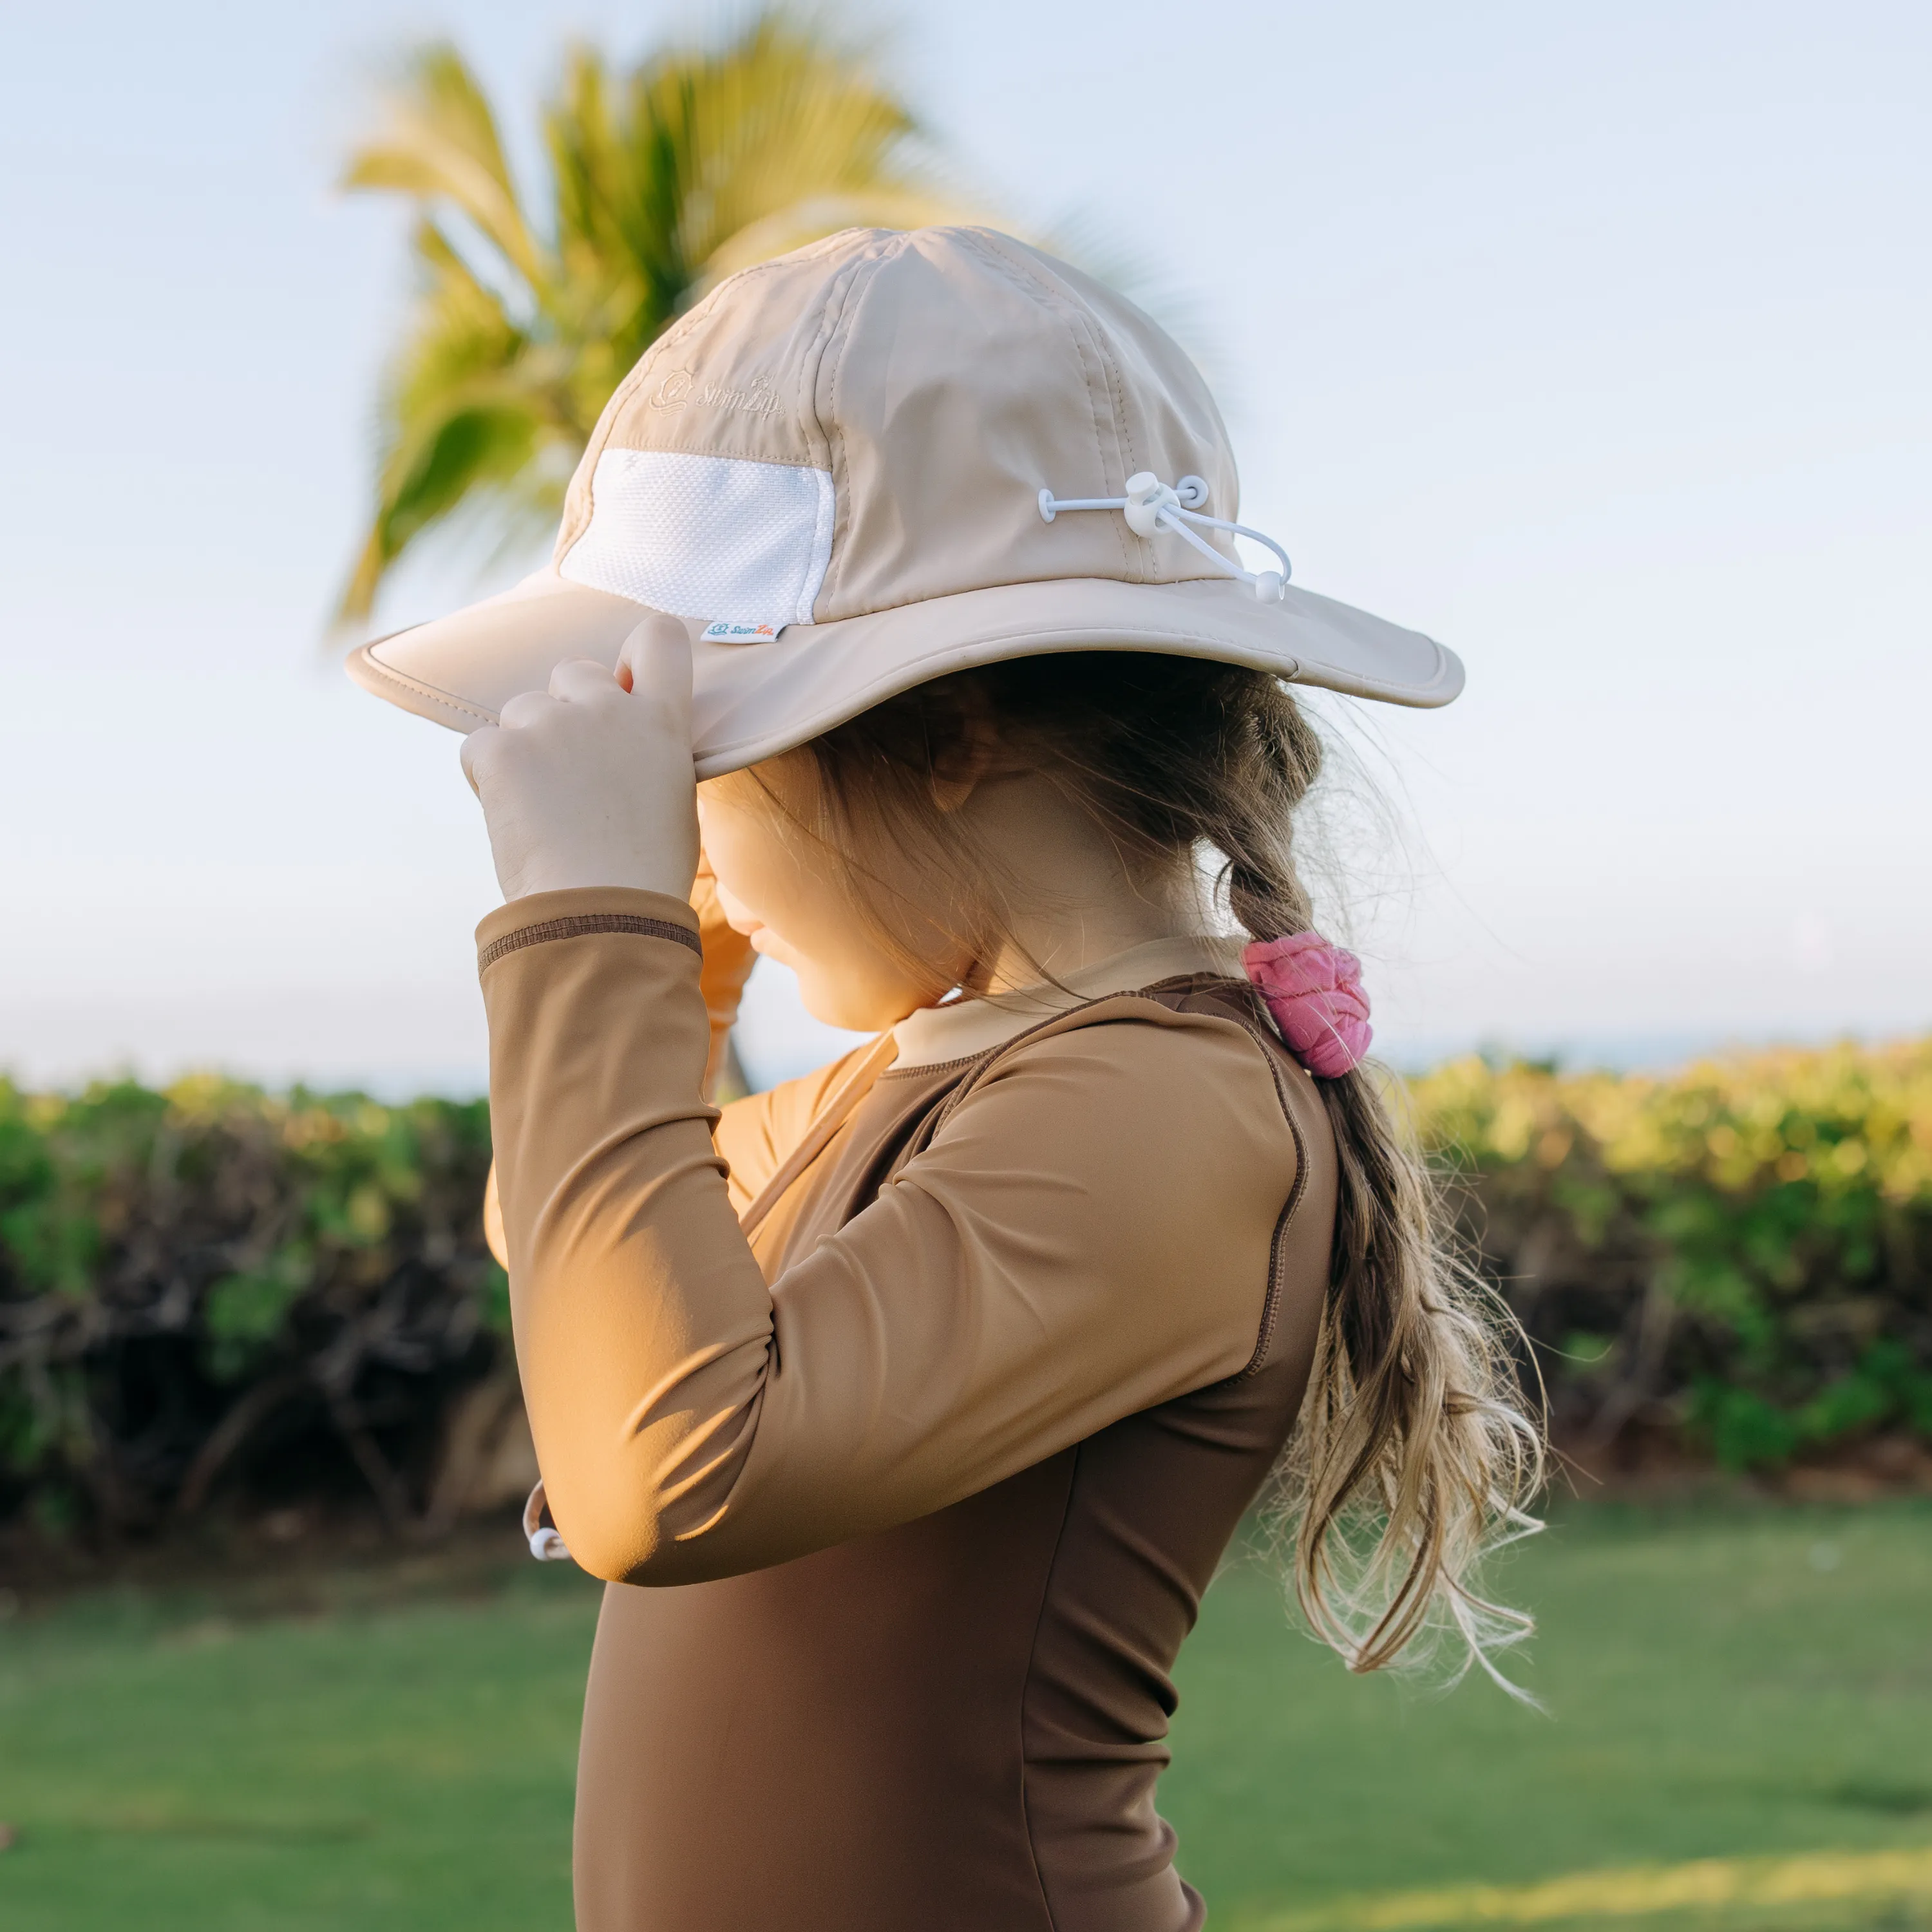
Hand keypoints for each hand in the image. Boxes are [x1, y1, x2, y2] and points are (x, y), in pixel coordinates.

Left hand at [459, 615, 699, 903]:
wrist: (603, 916)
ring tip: (545, 812)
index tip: (624, 685)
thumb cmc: (643, 874)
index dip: (635, 656)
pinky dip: (490, 779)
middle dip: (565, 711)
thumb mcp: (669, 799)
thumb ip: (646, 751)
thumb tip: (616, 746)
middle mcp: (609, 707)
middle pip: (573, 672)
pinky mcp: (503, 749)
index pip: (658, 639)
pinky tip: (517, 820)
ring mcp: (553, 723)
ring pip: (521, 711)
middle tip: (573, 777)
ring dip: (525, 749)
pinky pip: (480, 747)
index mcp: (662, 721)